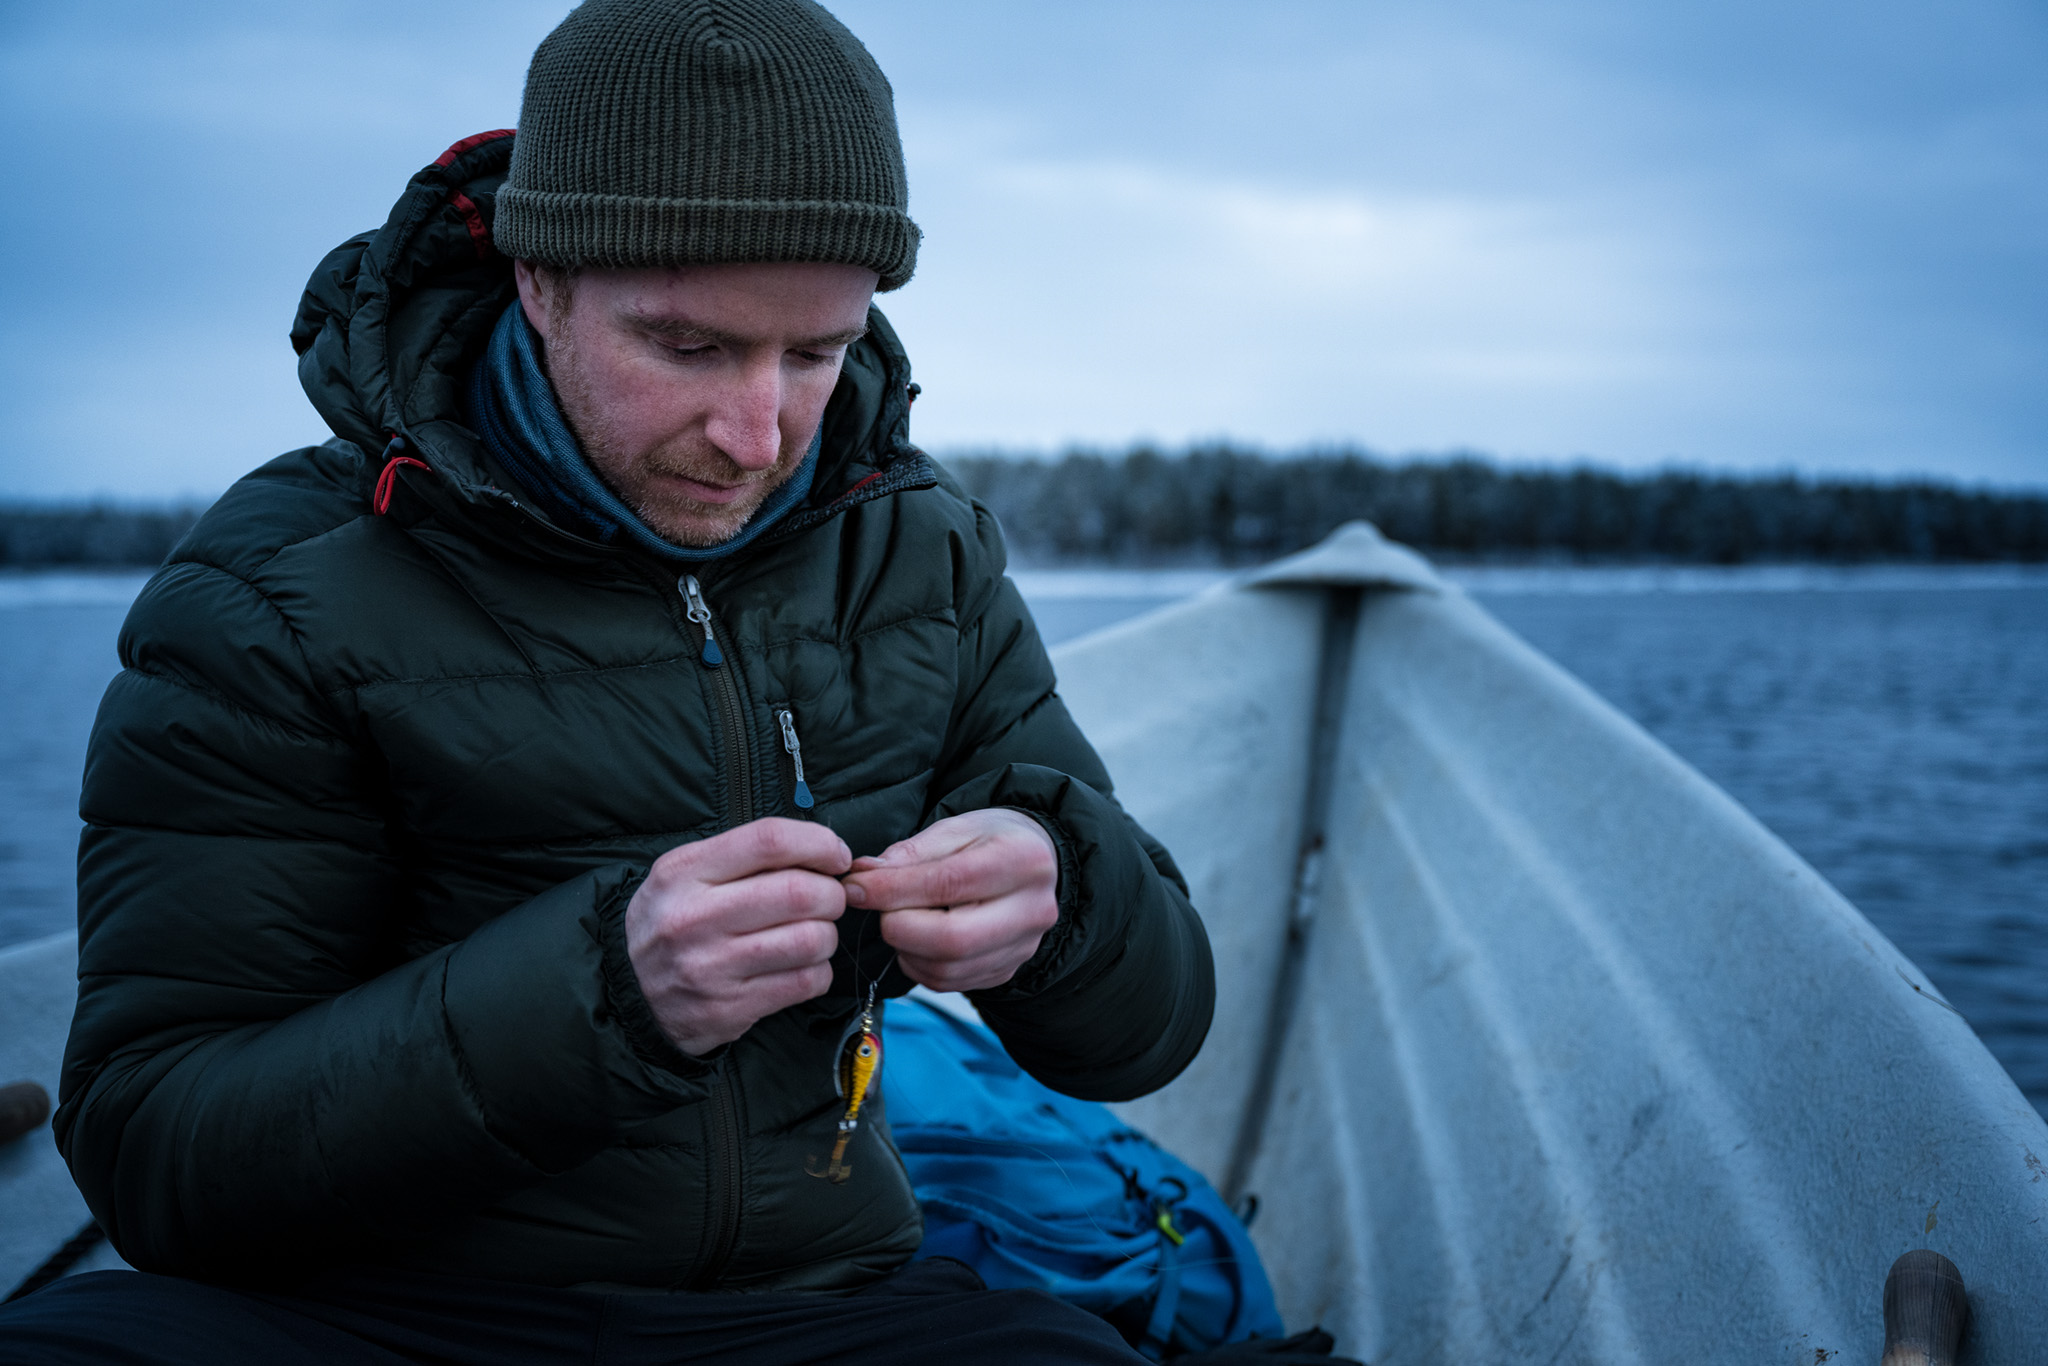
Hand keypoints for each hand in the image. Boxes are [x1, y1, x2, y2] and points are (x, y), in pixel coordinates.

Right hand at [625, 818, 850, 1055]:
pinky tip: (800, 966)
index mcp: (684, 872)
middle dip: (831, 894)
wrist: (629, 995)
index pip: (769, 840)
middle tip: (827, 900)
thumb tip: (823, 850)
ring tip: (811, 934)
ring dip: (826, 935)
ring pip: (810, 940)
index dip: (818, 843)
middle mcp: (694, 918)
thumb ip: (744, 856)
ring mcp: (711, 968)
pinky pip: (805, 982)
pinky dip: (818, 972)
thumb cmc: (672, 923)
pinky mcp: (730, 1008)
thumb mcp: (685, 874)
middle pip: (799, 892)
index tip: (835, 855)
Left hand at [842, 809, 1058, 992]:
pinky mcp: (1005, 971)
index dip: (893, 890)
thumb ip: (909, 854)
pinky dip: (919, 965)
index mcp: (1023, 860)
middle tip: (880, 908)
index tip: (855, 888)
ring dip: (906, 948)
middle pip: (952, 939)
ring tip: (901, 919)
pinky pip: (949, 983)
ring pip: (947, 969)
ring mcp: (1022, 948)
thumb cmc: (990, 841)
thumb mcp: (954, 830)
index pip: (949, 883)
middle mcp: (1033, 910)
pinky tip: (917, 940)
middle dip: (899, 926)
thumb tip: (863, 877)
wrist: (1034, 864)